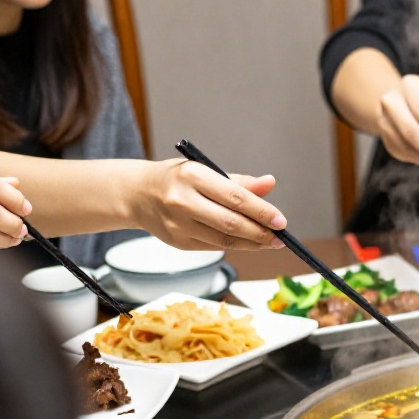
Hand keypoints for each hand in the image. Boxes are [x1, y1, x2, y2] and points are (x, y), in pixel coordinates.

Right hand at [128, 160, 286, 250]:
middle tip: (280, 237)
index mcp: (192, 176)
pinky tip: (249, 244)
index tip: (281, 221)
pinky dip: (234, 246)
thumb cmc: (177, 179)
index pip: (235, 197)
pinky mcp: (178, 242)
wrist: (138, 194)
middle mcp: (182, 201)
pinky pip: (213, 247)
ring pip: (223, 240)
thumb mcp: (205, 171)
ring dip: (251, 244)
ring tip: (269, 242)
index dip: (261, 211)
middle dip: (260, 232)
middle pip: (230, 222)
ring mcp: (178, 224)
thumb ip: (238, 181)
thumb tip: (270, 183)